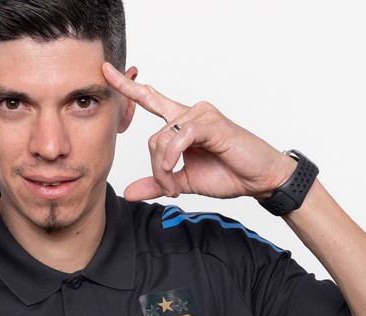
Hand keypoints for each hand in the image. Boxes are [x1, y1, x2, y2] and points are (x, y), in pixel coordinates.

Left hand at [102, 63, 297, 201]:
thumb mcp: (183, 182)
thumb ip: (157, 184)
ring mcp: (201, 116)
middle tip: (168, 187)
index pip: (150, 98)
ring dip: (163, 169)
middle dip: (155, 168)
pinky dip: (173, 159)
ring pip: (162, 139)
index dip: (127, 86)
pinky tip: (177, 173)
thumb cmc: (228, 174)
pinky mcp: (211, 124)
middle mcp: (190, 113)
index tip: (106, 72)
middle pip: (152, 136)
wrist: (259, 180)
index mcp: (182, 122)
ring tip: (175, 186)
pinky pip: (178, 137)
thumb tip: (129, 193)